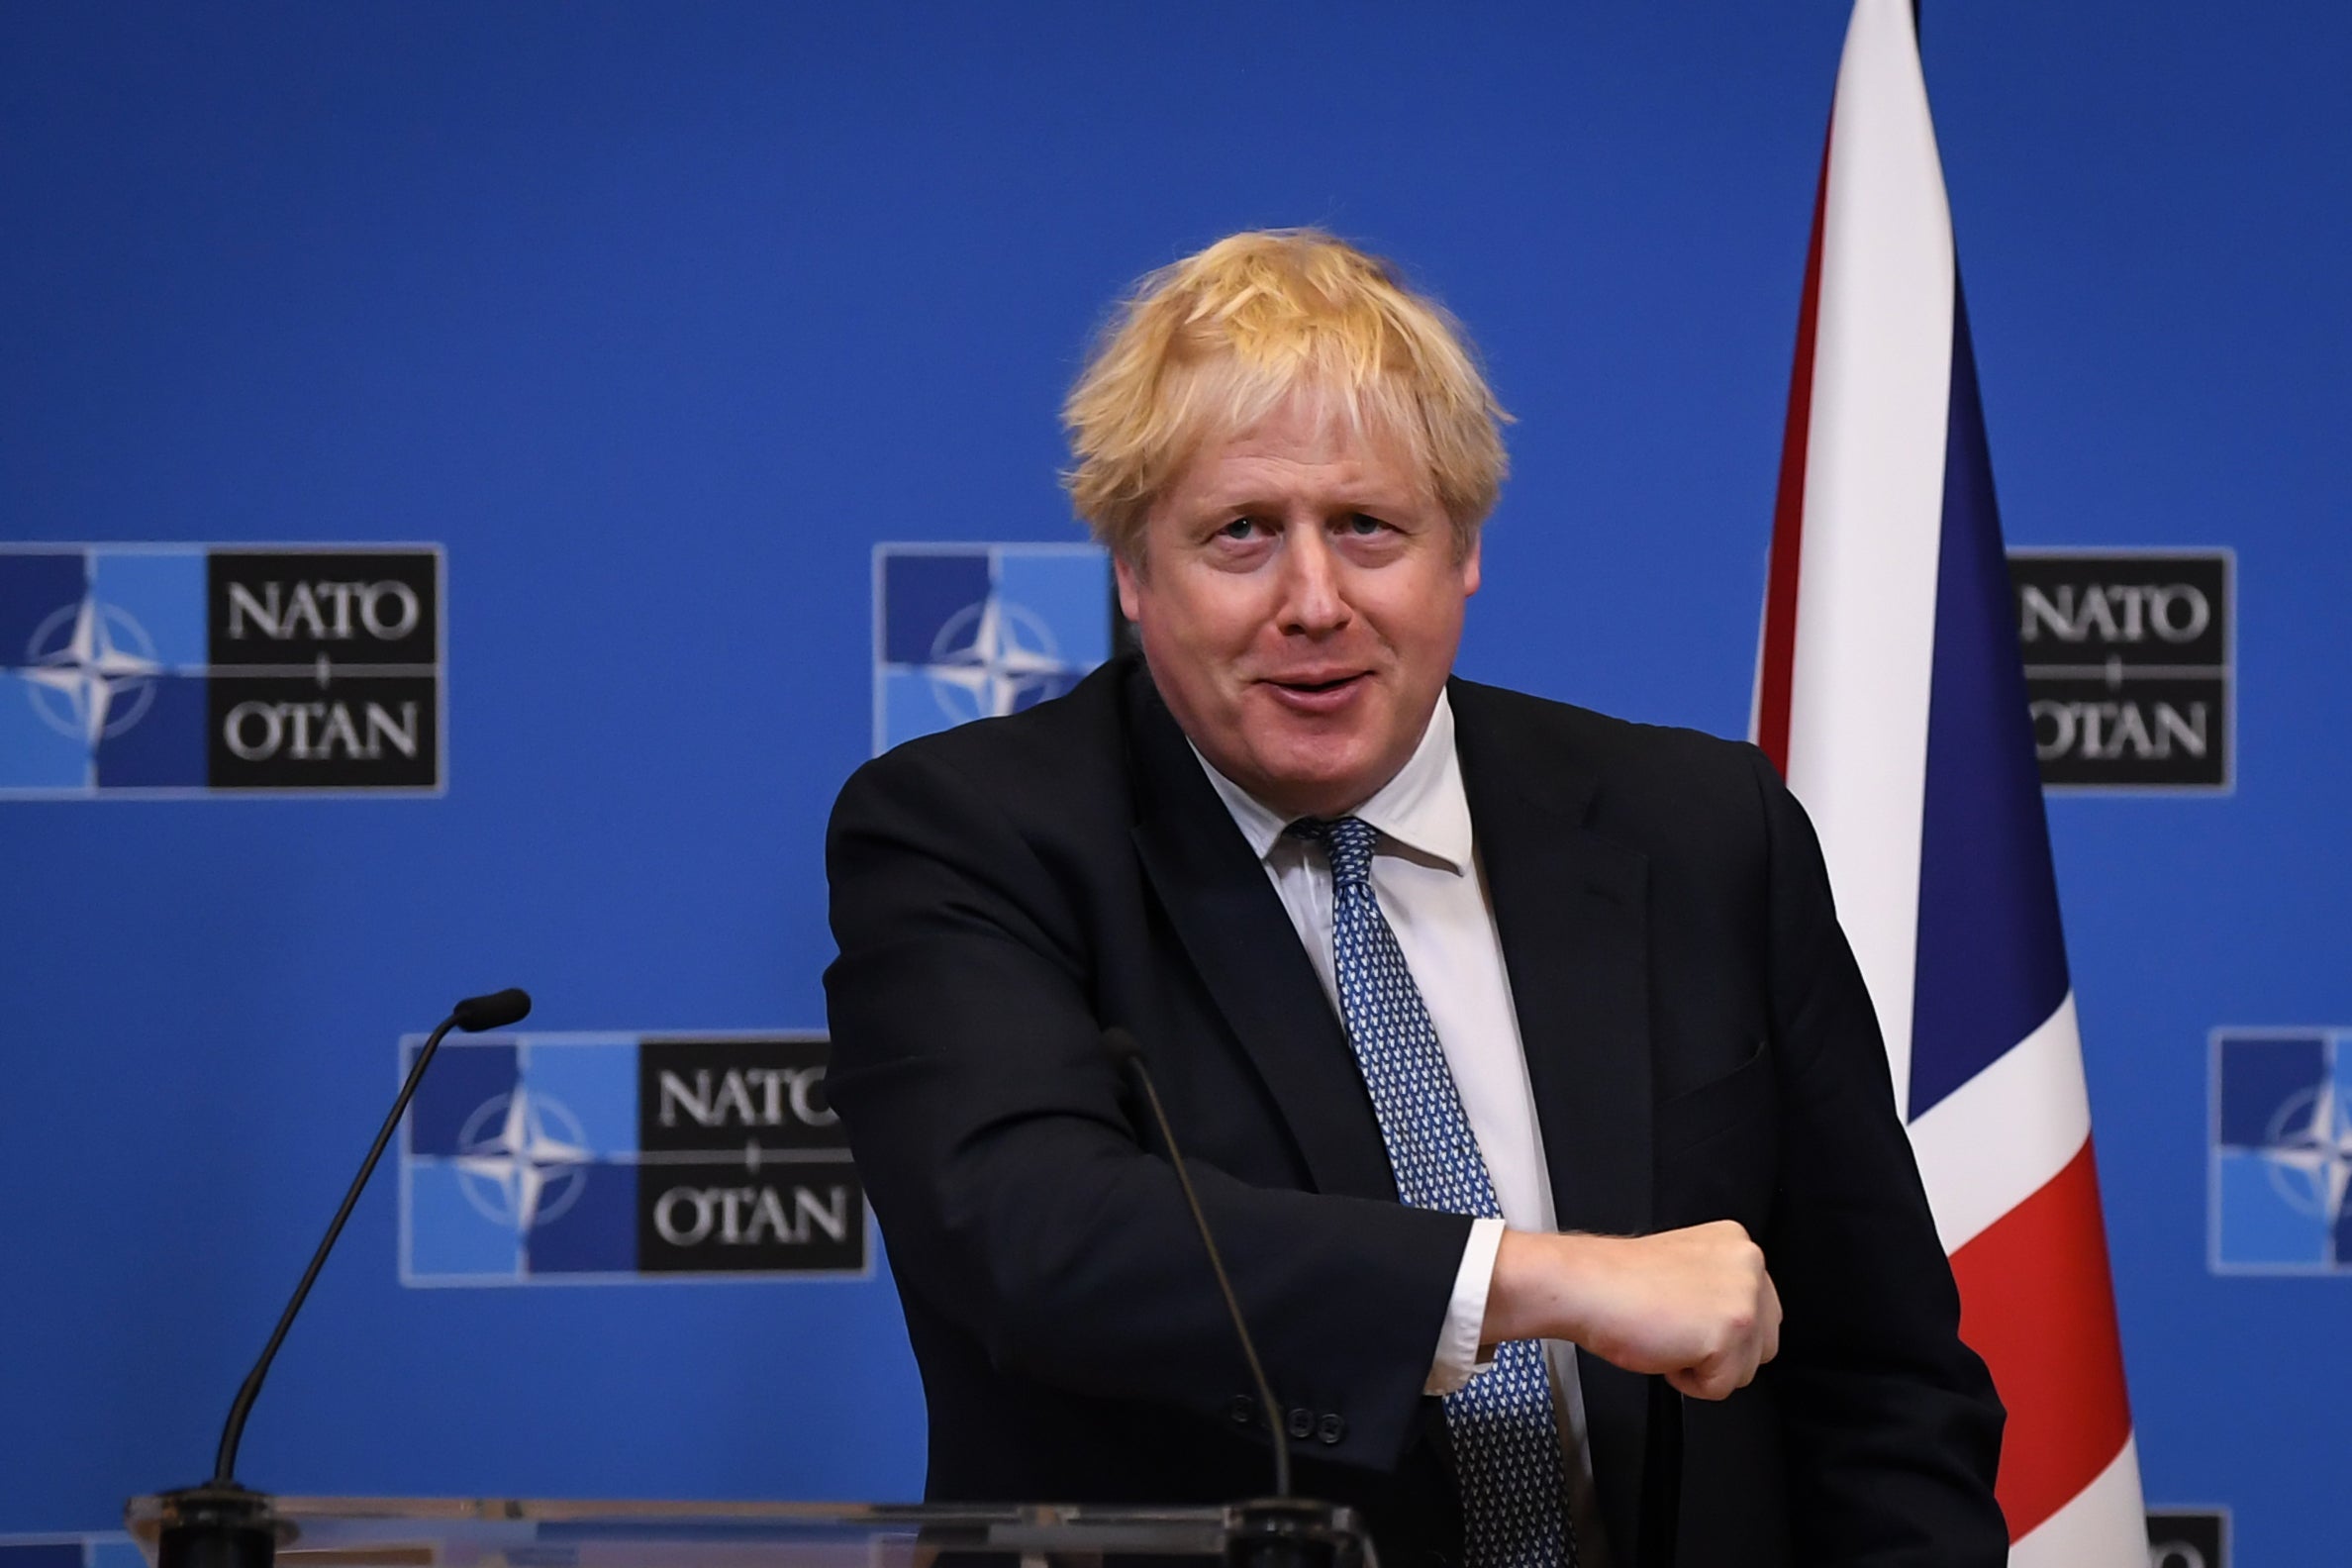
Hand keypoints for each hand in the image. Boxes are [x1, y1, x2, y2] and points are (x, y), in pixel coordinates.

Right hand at [1482, 1221, 1780, 1400]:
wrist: (1585, 1286)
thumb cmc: (1619, 1284)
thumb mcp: (1689, 1269)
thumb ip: (1721, 1288)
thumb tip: (1738, 1328)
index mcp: (1739, 1245)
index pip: (1760, 1313)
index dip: (1717, 1329)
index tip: (1684, 1317)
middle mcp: (1750, 1264)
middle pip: (1763, 1344)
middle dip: (1720, 1351)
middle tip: (1675, 1328)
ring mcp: (1745, 1297)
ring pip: (1746, 1369)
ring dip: (1705, 1367)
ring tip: (1669, 1335)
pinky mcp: (1731, 1330)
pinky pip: (1721, 1387)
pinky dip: (1690, 1382)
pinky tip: (1665, 1348)